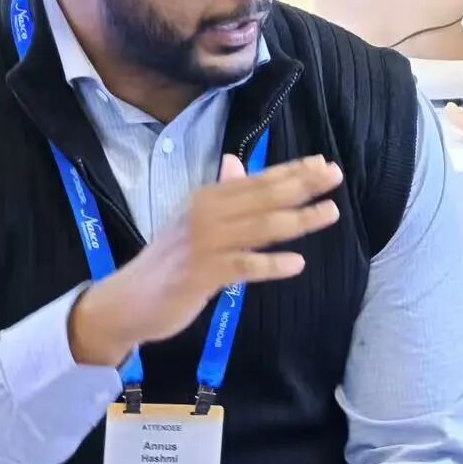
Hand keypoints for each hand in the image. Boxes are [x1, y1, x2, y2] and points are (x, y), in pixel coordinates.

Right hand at [68, 154, 342, 367]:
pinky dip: (270, 264)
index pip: (257, 180)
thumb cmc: (168, 262)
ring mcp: (203, 244)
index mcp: (207, 199)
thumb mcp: (194, 223)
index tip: (324, 164)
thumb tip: (236, 162)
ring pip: (259, 227)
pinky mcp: (201, 274)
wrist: (126, 301)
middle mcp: (206, 214)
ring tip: (330, 213)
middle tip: (336, 177)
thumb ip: (221, 195)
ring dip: (297, 220)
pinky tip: (296, 263)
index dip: (292, 171)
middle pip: (263, 197)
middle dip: (302, 186)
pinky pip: (243, 266)